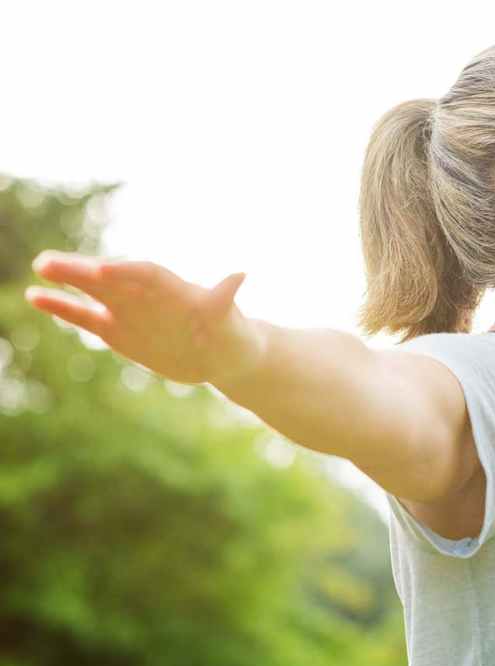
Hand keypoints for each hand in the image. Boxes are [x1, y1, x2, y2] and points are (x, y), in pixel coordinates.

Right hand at [24, 250, 263, 384]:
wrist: (223, 355)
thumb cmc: (232, 334)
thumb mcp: (231, 320)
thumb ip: (225, 298)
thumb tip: (240, 274)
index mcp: (174, 289)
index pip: (147, 275)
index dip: (127, 272)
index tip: (104, 271)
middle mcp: (147, 295)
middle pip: (112, 278)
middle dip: (84, 270)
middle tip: (50, 262)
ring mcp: (129, 311)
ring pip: (93, 291)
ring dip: (68, 280)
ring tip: (40, 267)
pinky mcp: (117, 330)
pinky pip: (86, 316)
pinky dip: (62, 307)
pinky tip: (35, 296)